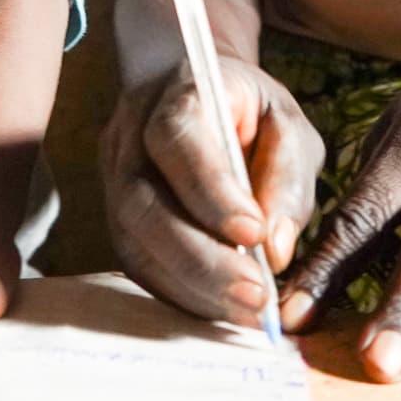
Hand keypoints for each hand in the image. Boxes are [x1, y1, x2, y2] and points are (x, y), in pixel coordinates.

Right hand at [100, 56, 323, 326]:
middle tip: (254, 292)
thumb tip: (275, 249)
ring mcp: (113, 177)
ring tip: (245, 308)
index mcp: (175, 91)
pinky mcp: (117, 218)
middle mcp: (130, 134)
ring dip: (191, 284)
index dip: (209, 189)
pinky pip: (137, 263)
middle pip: (140, 201)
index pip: (174, 137)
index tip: (254, 232)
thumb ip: (287, 176)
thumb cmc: (252, 112)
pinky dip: (180, 291)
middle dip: (199, 256)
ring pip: (132, 240)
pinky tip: (221, 306)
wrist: (205, 98)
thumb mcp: (287, 124)